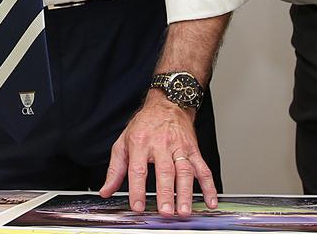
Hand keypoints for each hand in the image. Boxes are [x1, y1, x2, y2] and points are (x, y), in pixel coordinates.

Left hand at [99, 92, 216, 215]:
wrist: (167, 104)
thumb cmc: (144, 126)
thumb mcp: (123, 142)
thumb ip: (115, 169)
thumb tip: (105, 191)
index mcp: (140, 143)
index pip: (137, 169)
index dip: (137, 189)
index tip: (138, 206)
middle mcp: (161, 145)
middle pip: (164, 171)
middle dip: (165, 193)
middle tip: (165, 212)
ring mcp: (179, 147)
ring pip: (185, 171)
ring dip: (185, 192)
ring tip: (184, 211)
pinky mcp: (194, 150)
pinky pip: (203, 169)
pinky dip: (209, 186)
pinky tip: (210, 201)